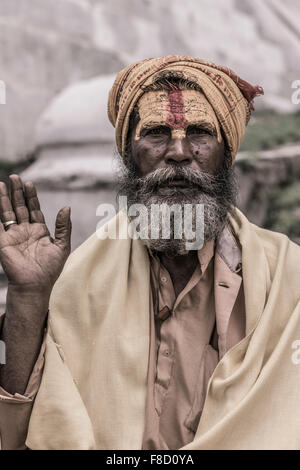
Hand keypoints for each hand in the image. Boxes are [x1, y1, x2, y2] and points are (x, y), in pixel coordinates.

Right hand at [0, 174, 70, 292]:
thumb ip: (64, 226)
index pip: (34, 209)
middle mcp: (25, 231)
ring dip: (4, 199)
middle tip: (15, 177)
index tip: (29, 184)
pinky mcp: (3, 242)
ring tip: (2, 184)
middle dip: (17, 192)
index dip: (31, 197)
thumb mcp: (62, 246)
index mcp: (39, 231)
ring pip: (8, 213)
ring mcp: (13, 236)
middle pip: (20, 207)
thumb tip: (66, 207)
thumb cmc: (50, 269)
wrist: (35, 284)